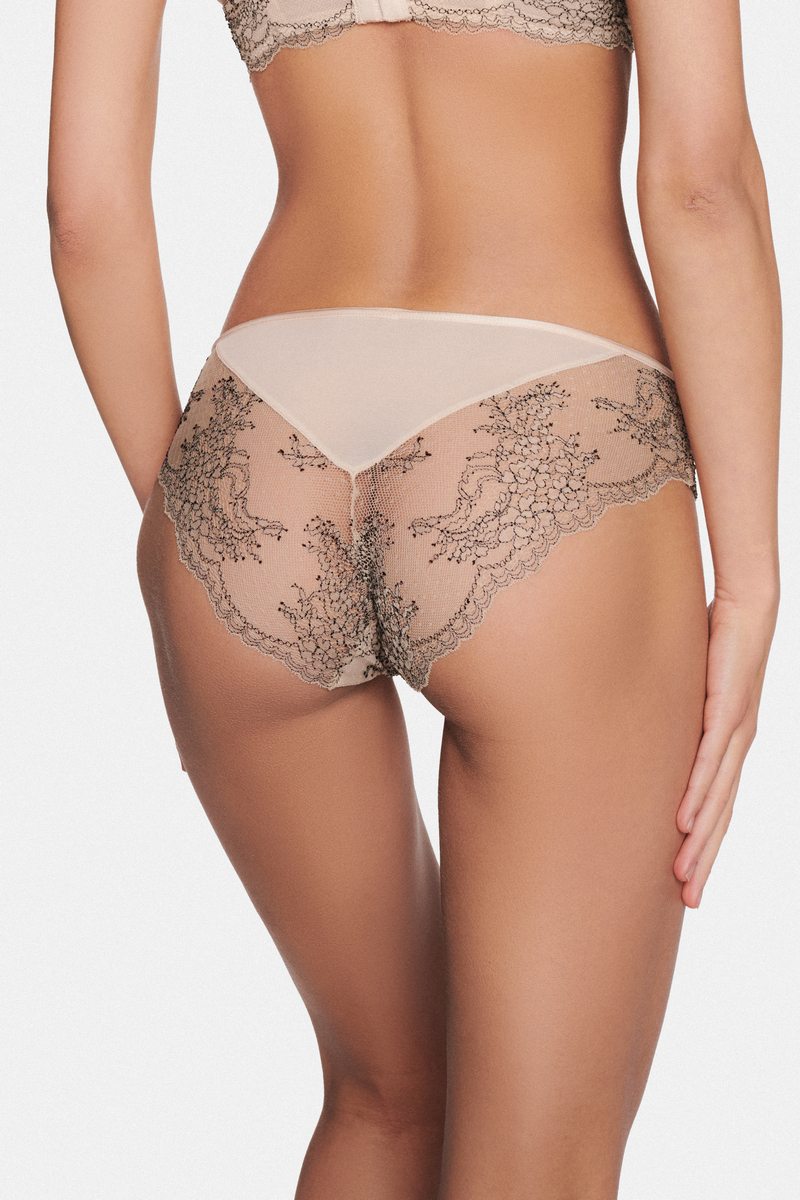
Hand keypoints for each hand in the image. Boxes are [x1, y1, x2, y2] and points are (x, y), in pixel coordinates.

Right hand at [673, 590, 777, 907]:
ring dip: (700, 840)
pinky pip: (711, 761)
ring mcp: (736, 732)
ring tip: (683, 874)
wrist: (749, 605)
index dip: (705, 847)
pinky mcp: (729, 711)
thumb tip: (636, 729)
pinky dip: (699, 794)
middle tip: (690, 901)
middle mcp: (737, 748)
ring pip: (718, 799)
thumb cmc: (717, 643)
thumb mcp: (687, 690)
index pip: (718, 807)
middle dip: (705, 861)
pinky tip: (685, 820)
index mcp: (729, 747)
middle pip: (722, 817)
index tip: (688, 882)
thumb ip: (670, 715)